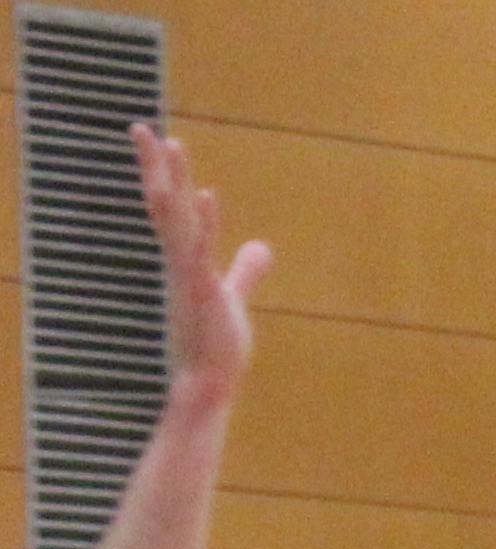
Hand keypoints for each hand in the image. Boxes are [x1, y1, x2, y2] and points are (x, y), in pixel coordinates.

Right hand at [132, 126, 259, 410]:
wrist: (210, 383)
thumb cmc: (217, 343)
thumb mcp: (234, 295)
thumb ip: (246, 270)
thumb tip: (262, 247)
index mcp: (186, 258)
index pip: (171, 208)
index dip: (162, 174)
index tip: (155, 139)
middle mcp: (181, 261)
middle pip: (165, 205)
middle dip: (155, 166)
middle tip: (140, 125)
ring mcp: (189, 276)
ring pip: (177, 221)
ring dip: (175, 183)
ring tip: (171, 144)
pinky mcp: (204, 293)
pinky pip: (202, 252)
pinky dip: (206, 224)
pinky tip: (210, 195)